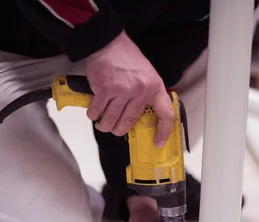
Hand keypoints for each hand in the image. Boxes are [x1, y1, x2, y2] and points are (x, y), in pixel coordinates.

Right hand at [85, 31, 174, 146]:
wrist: (109, 43)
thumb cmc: (127, 59)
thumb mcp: (147, 75)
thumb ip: (147, 95)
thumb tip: (141, 116)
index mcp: (154, 87)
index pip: (165, 114)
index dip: (164, 131)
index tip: (158, 142)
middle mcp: (140, 91)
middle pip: (129, 122)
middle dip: (119, 129)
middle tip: (115, 129)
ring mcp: (122, 91)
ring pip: (111, 119)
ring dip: (104, 125)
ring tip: (102, 123)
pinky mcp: (105, 89)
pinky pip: (97, 111)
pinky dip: (93, 114)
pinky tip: (93, 113)